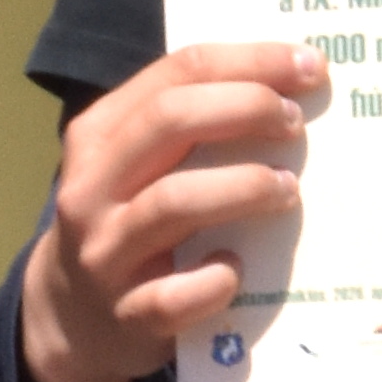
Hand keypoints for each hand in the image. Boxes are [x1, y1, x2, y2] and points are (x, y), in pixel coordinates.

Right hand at [17, 42, 325, 381]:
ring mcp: (106, 253)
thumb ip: (187, 130)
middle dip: (245, 109)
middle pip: (170, 121)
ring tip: (287, 189)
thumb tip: (289, 91)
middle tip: (295, 123)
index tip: (308, 66)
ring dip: (243, 187)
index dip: (248, 63)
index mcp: (99, 135)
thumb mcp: (135, 167)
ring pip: (173, 202)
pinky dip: (216, 279)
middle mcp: (93, 187)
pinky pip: (176, 296)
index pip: (176, 74)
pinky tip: (238, 268)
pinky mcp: (128, 316)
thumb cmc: (128, 224)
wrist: (73, 318)